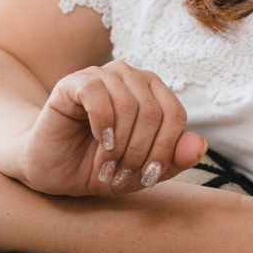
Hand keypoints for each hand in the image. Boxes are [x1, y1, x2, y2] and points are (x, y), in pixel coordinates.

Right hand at [20, 61, 205, 195]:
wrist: (52, 170)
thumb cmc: (98, 167)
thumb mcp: (140, 172)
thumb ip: (172, 160)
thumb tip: (200, 145)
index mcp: (152, 93)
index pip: (175, 115)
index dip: (166, 149)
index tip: (148, 177)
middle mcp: (130, 77)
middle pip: (153, 112)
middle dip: (140, 152)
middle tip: (121, 175)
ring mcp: (102, 75)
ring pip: (129, 105)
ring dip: (120, 145)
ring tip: (107, 167)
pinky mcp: (74, 82)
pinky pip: (98, 95)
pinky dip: (103, 126)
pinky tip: (99, 143)